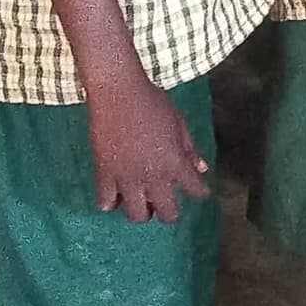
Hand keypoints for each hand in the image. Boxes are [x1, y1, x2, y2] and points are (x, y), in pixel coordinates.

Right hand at [85, 68, 211, 222]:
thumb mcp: (178, 123)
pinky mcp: (104, 173)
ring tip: (140, 202)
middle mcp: (153, 176)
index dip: (200, 192)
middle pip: (167, 213)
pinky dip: (109, 203)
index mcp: (175, 163)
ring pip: (136, 214)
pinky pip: (105, 201)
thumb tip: (202, 168)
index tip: (199, 191)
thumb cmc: (151, 102)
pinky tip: (114, 196)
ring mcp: (127, 177)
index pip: (195, 189)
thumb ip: (189, 149)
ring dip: (141, 211)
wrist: (117, 92)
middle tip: (166, 204)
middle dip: (170, 213)